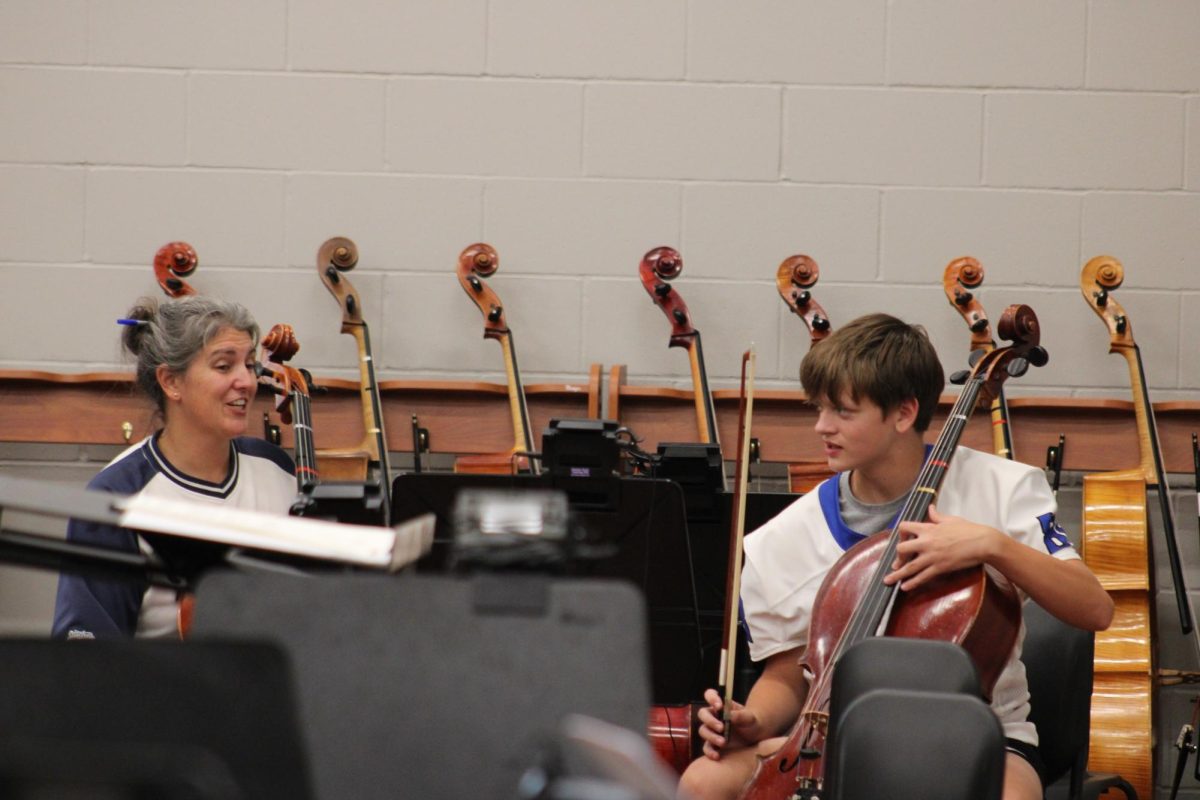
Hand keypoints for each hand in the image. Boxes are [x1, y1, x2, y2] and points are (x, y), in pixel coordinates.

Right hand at [696, 687, 762, 758]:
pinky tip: (717, 756)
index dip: (711, 698)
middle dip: (710, 720)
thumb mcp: (750, 718)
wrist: (755, 738)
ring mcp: (712, 730)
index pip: (710, 695)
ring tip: (723, 742)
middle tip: (721, 727)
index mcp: (721, 705)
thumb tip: (729, 715)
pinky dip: (710, 751)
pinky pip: (707, 747)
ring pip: (703, 730)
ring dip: (711, 736)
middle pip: (703, 714)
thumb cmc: (752, 723)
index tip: (719, 706)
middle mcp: (714, 716)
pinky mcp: (713, 744)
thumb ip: (741, 715)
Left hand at [884, 505, 998, 590]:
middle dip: (897, 557)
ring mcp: (932, 556)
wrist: (983, 542)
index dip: (900, 533)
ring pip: (909, 567)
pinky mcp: (940, 568)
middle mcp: (926, 542)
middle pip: (902, 549)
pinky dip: (913, 583)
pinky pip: (923, 577)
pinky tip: (905, 587)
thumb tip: (930, 508)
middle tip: (897, 564)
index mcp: (928, 528)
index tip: (902, 540)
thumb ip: (937, 515)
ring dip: (897, 575)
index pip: (904, 527)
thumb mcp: (950, 519)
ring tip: (888, 581)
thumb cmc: (969, 529)